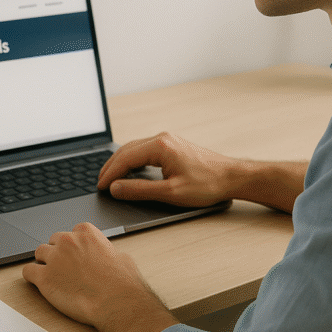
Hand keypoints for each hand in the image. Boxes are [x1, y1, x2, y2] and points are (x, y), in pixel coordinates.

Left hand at [22, 223, 178, 331]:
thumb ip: (104, 250)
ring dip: (45, 263)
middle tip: (65, 269)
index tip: (76, 256)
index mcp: (86, 233)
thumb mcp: (119, 255)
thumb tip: (103, 255)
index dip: (73, 246)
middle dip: (58, 254)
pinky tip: (38, 283)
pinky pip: (28, 271)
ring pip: (39, 253)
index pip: (71, 233)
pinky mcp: (44, 278)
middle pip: (53, 241)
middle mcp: (67, 241)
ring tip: (53, 276)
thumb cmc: (122, 282)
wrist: (116, 302)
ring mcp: (54, 259)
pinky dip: (32, 276)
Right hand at [98, 132, 235, 207]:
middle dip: (111, 167)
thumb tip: (116, 188)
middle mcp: (162, 139)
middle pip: (127, 150)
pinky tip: (130, 170)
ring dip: (121, 162)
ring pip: (135, 148)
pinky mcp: (173, 146)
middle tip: (100, 183)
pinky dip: (132, 160)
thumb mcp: (171, 192)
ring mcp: (168, 140)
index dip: (110, 174)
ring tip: (110, 178)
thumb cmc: (206, 184)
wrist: (231, 176)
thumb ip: (140, 190)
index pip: (125, 158)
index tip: (101, 187)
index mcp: (160, 146)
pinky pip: (145, 150)